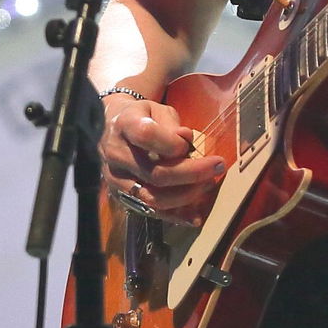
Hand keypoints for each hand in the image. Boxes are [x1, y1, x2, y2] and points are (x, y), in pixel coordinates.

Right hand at [98, 91, 224, 215]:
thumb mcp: (156, 110)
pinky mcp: (121, 197)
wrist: (110, 129)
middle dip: (193, 173)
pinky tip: (195, 216)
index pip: (147, 135)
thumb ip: (171, 124)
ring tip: (207, 184)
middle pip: (156, 173)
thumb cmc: (140, 117)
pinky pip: (150, 212)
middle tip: (217, 166)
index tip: (188, 142)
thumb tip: (186, 139)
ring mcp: (116, 179)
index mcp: (124, 126)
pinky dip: (175, 216)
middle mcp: (116, 154)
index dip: (173, 143)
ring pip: (154, 198)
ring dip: (186, 195)